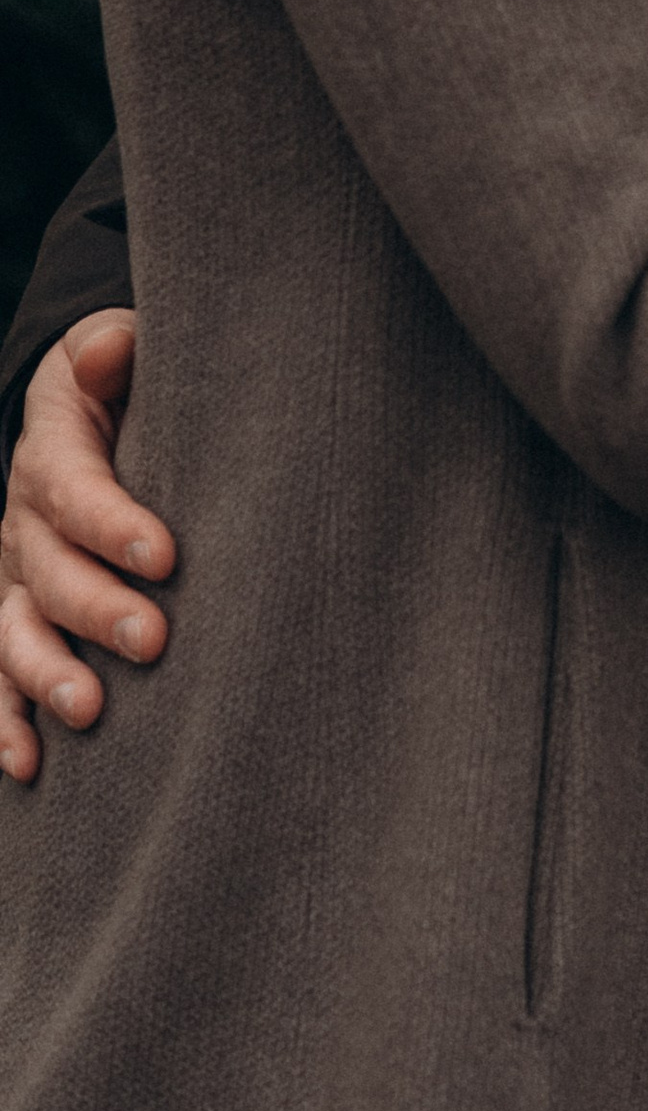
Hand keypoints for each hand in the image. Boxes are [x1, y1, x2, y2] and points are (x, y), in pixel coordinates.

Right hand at [0, 315, 174, 784]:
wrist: (74, 418)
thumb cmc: (120, 386)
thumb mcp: (113, 353)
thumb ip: (113, 352)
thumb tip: (113, 345)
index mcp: (53, 456)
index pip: (78, 493)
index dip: (115, 525)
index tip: (167, 555)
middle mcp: (24, 525)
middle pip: (53, 575)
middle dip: (99, 611)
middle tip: (155, 639)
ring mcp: (15, 580)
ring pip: (18, 634)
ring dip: (47, 676)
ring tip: (88, 709)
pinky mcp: (16, 621)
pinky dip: (5, 724)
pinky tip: (27, 765)